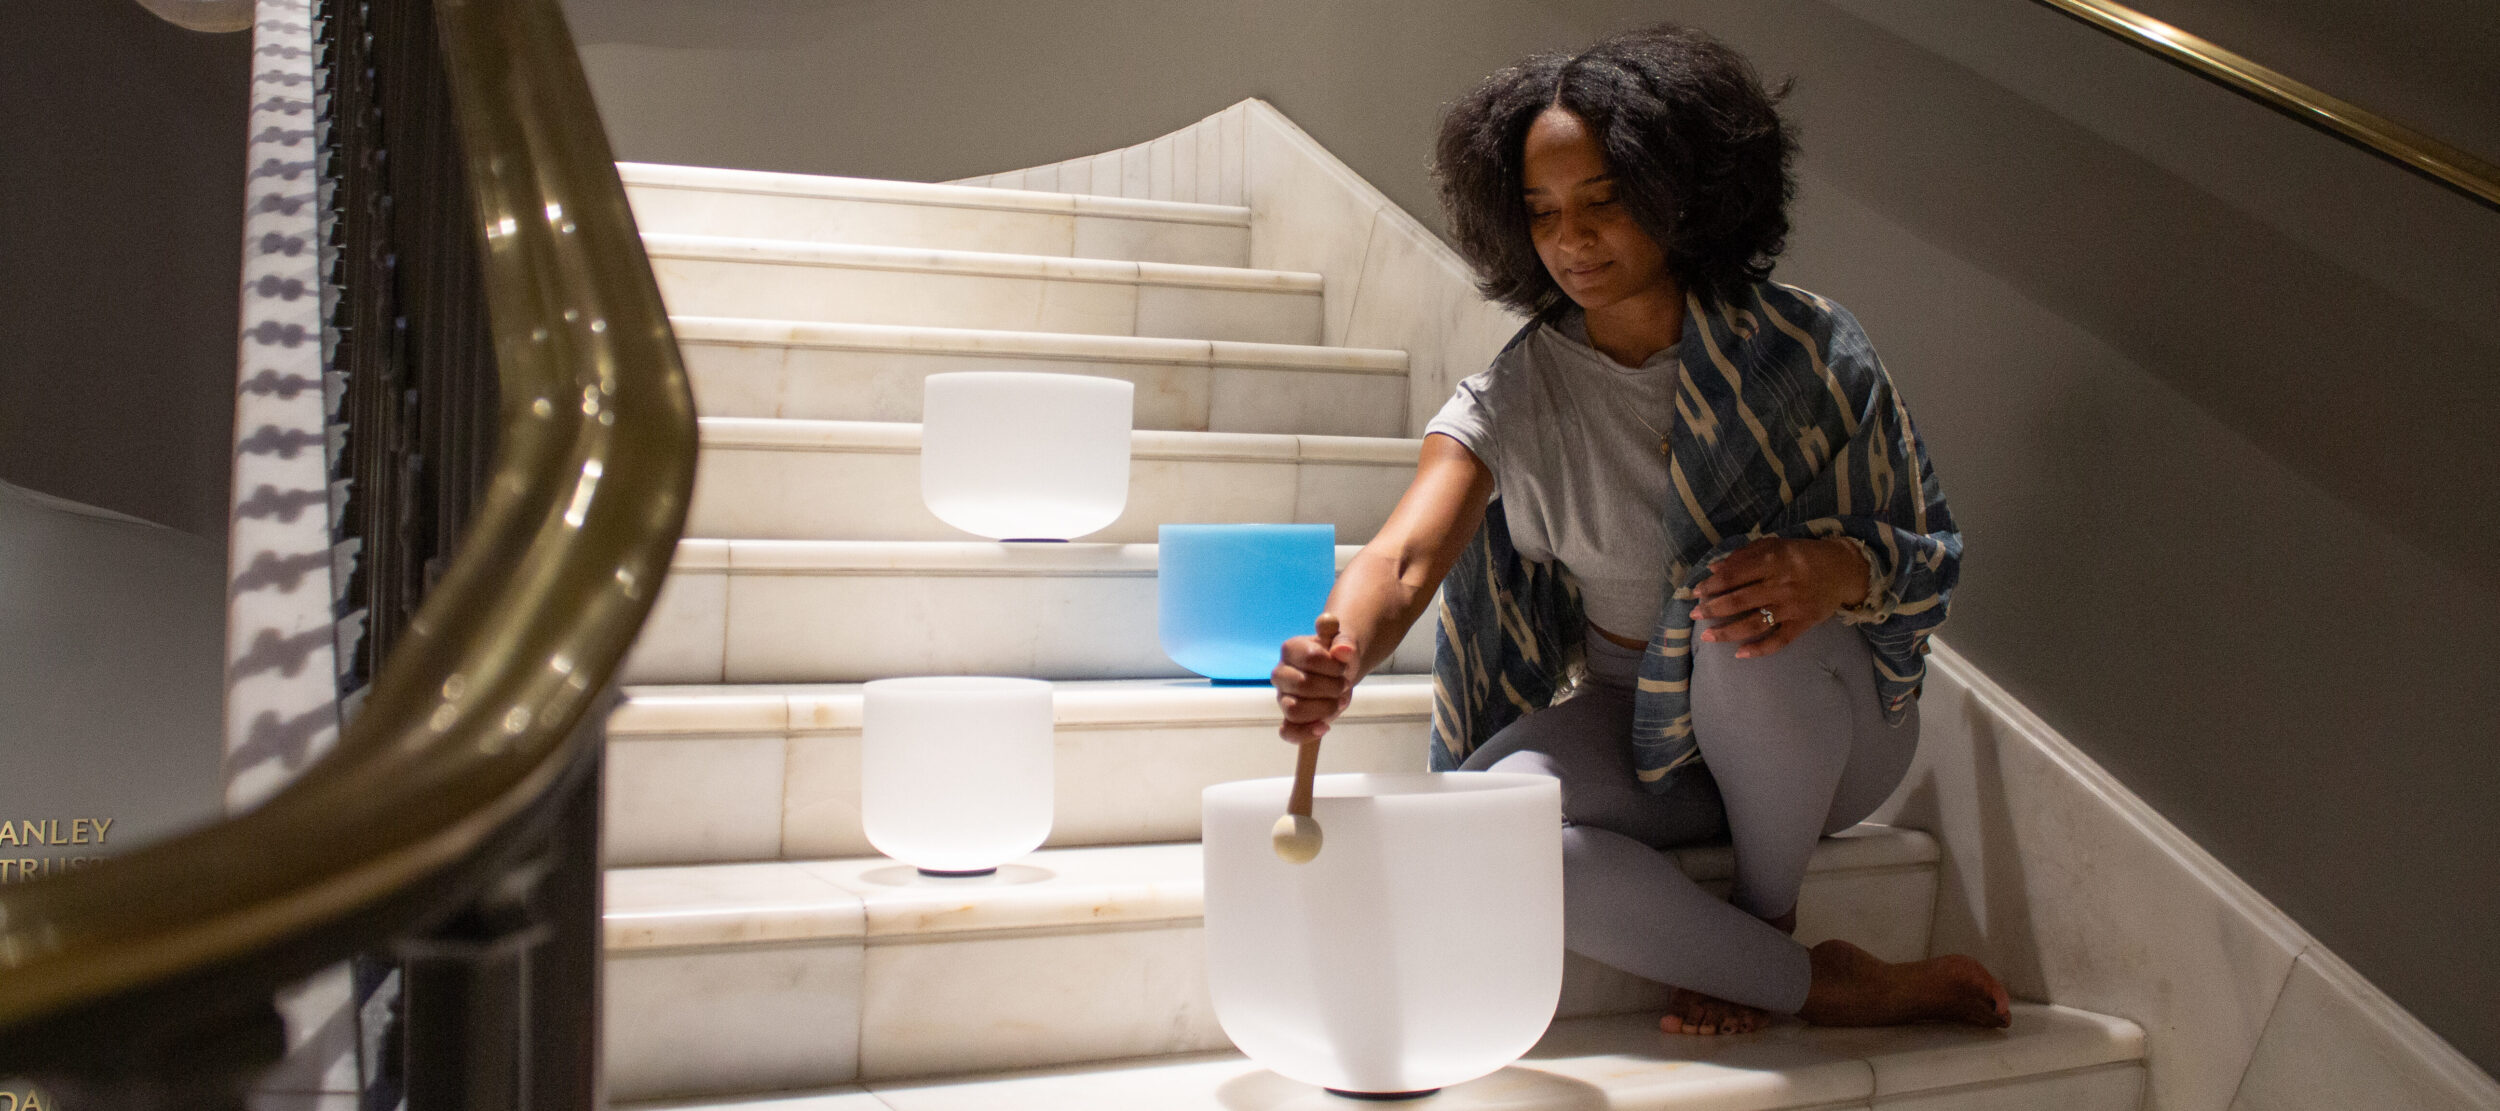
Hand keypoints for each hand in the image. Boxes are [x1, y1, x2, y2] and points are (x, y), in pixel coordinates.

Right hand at [1275, 612, 1361, 743]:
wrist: (1341, 670)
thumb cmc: (1338, 656)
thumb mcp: (1346, 645)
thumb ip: (1345, 643)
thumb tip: (1343, 650)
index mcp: (1291, 649)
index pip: (1310, 658)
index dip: (1333, 665)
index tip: (1343, 666)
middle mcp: (1281, 673)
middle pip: (1302, 685)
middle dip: (1331, 688)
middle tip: (1344, 685)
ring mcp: (1283, 697)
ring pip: (1293, 710)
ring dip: (1323, 709)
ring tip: (1338, 702)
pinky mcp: (1289, 718)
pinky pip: (1288, 732)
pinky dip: (1306, 733)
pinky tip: (1324, 727)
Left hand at [1691, 538, 1868, 658]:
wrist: (1844, 569)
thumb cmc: (1802, 555)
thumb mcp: (1775, 546)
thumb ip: (1744, 556)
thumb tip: (1713, 569)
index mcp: (1772, 560)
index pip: (1733, 575)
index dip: (1711, 585)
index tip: (1695, 593)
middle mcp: (1781, 584)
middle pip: (1739, 600)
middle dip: (1712, 609)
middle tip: (1694, 615)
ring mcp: (1792, 606)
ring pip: (1754, 623)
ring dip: (1727, 632)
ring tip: (1708, 637)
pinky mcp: (1803, 623)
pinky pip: (1779, 640)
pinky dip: (1759, 649)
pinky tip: (1740, 654)